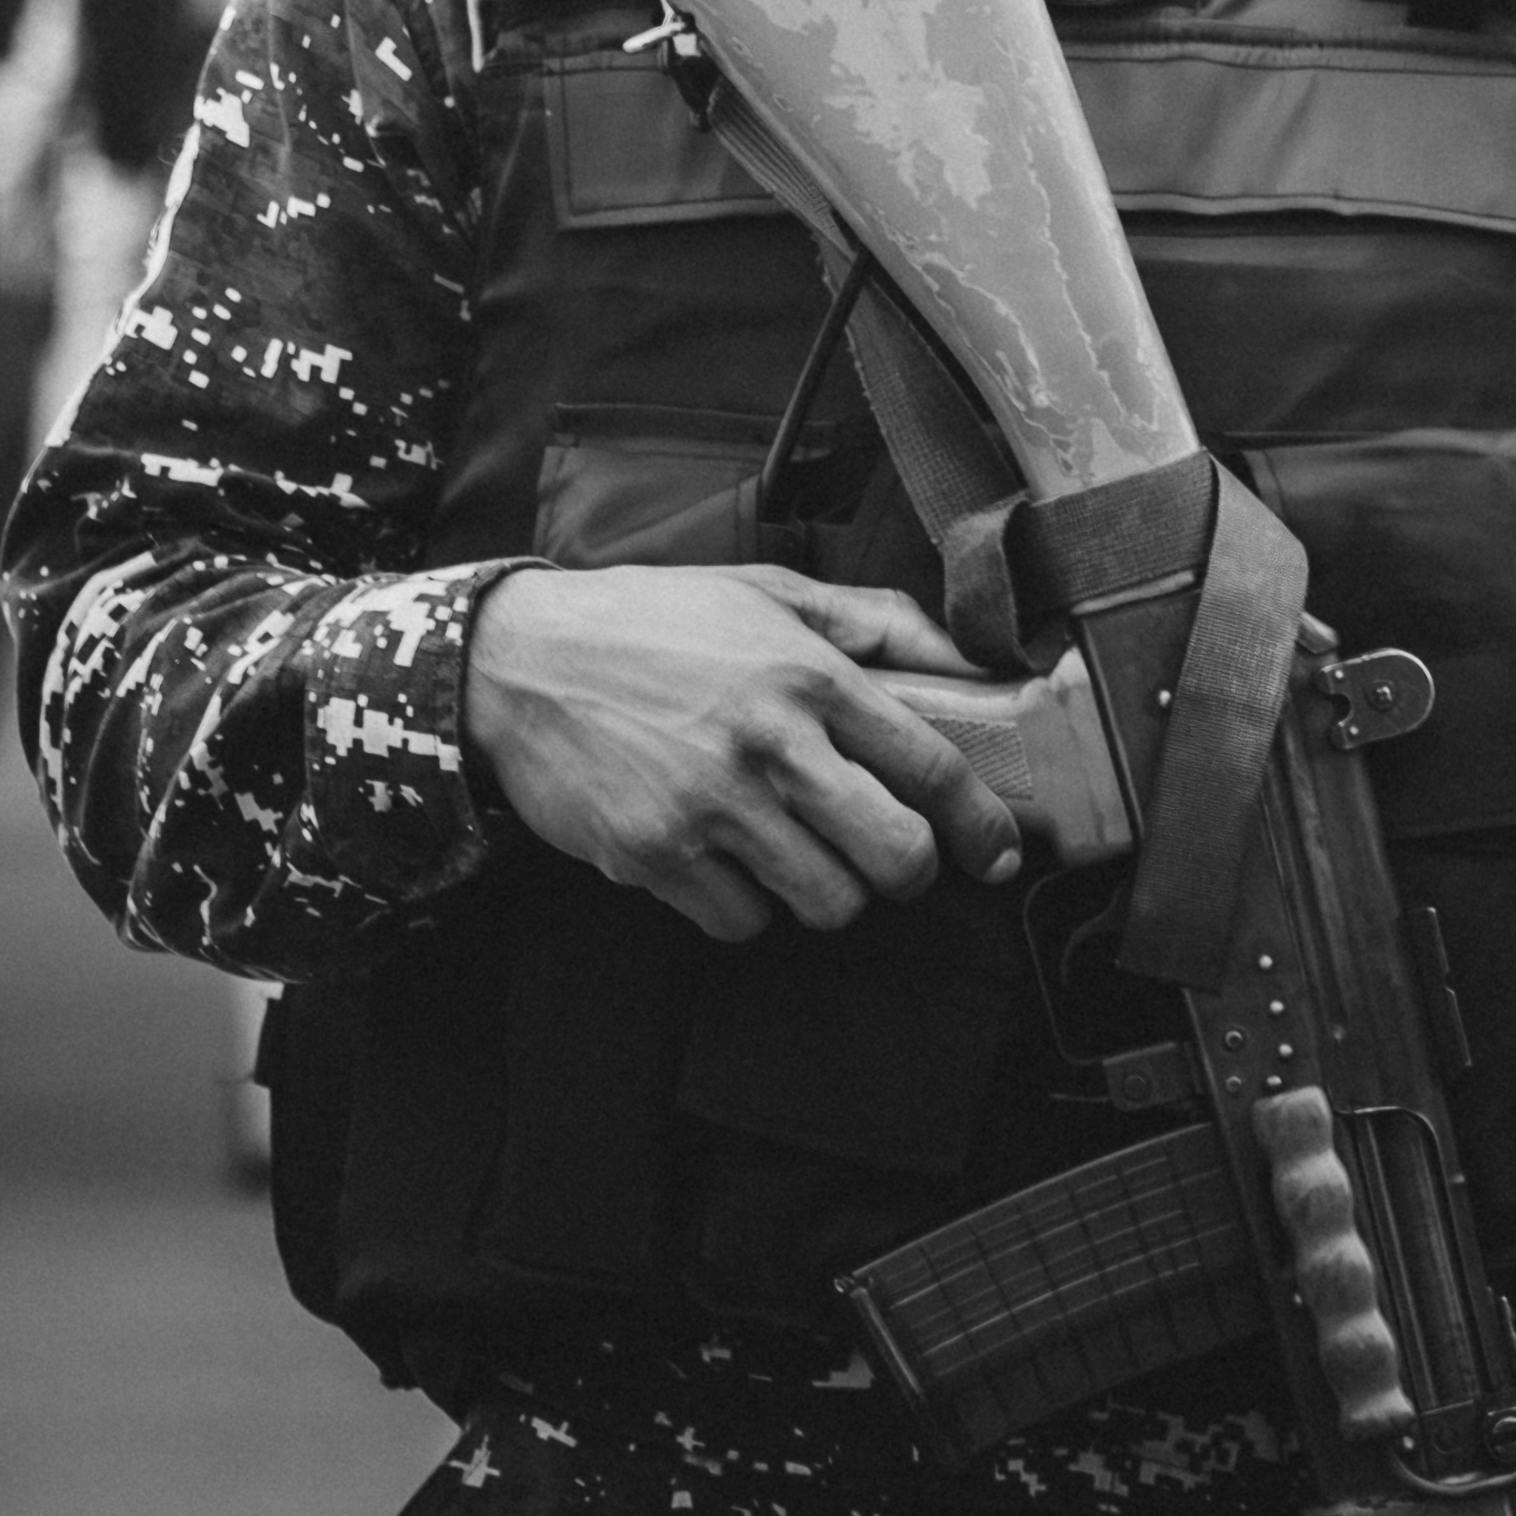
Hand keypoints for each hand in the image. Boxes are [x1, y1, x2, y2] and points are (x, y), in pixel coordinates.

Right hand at [463, 562, 1032, 942]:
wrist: (518, 661)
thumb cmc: (651, 623)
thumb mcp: (769, 591)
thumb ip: (877, 623)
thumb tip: (973, 660)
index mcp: (807, 673)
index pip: (931, 766)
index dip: (981, 823)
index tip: (997, 852)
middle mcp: (767, 743)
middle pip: (893, 857)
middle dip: (908, 872)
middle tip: (890, 857)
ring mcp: (709, 807)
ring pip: (827, 903)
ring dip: (827, 890)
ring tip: (799, 849)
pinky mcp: (656, 857)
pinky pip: (743, 923)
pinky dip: (748, 906)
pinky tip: (729, 860)